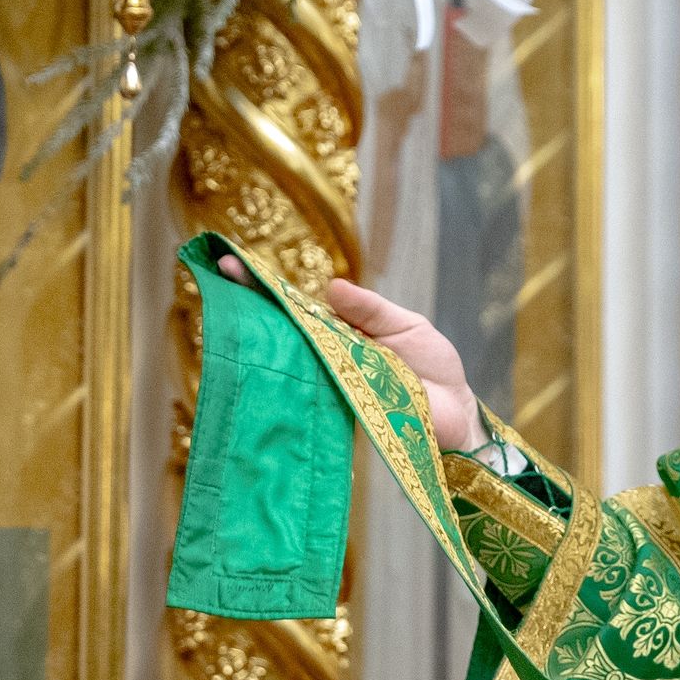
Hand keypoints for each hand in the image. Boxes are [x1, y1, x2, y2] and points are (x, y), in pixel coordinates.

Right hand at [216, 257, 484, 448]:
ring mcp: (334, 382)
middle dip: (253, 303)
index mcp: (344, 329)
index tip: (231, 264)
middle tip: (221, 276)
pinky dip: (294, 379)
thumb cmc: (434, 367)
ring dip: (265, 339)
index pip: (301, 305)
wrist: (458, 415)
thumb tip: (331, 287)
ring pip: (294, 359)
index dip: (267, 286)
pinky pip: (314, 392)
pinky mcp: (343, 409)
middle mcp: (332, 354)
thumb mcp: (407, 326)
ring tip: (232, 313)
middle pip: (287, 328)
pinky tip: (269, 365)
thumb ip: (370, 310)